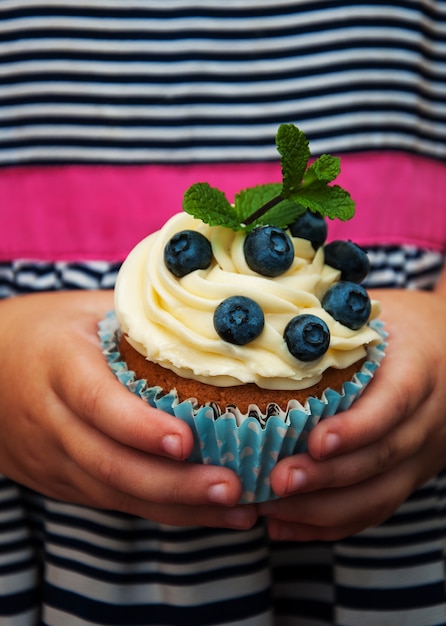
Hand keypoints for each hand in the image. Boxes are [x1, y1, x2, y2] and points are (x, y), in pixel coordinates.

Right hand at [0, 291, 256, 529]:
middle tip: (231, 487)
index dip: (139, 427)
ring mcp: (51, 457)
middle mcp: (50, 418)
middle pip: (109, 463)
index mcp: (59, 363)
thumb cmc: (48, 329)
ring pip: (113, 493)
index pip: (97, 402)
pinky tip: (205, 512)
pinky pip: (111, 502)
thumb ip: (139, 318)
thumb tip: (210, 319)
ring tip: (236, 510)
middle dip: (173, 484)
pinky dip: (160, 511)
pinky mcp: (59, 480)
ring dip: (177, 507)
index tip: (186, 442)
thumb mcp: (86, 309)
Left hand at [259, 280, 445, 540]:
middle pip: (384, 457)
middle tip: (277, 482)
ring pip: (380, 494)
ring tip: (272, 511)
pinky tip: (288, 525)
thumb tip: (263, 322)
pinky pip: (376, 508)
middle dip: (329, 477)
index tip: (316, 442)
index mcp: (419, 370)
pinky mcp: (409, 474)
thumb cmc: (401, 326)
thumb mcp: (376, 315)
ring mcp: (423, 453)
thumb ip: (334, 323)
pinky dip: (331, 524)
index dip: (358, 428)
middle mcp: (428, 417)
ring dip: (324, 510)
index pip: (394, 404)